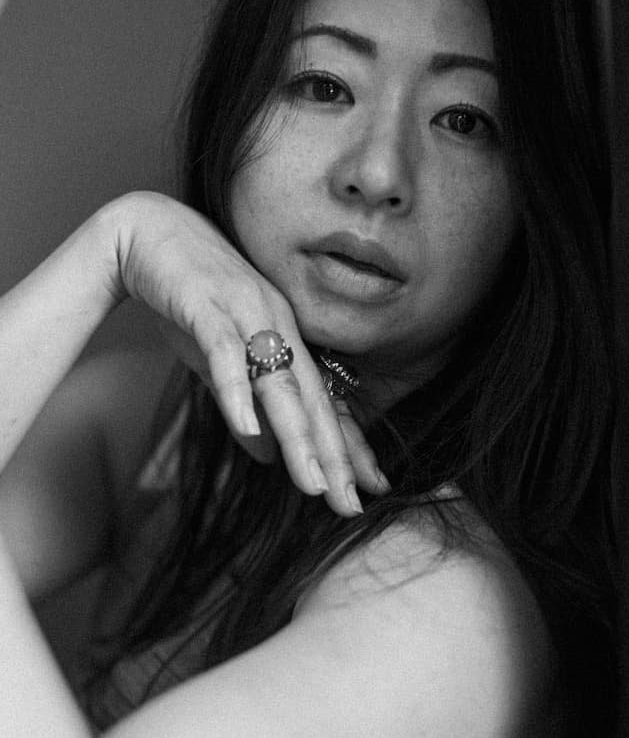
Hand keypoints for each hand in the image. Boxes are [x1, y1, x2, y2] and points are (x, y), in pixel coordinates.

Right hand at [109, 191, 388, 516]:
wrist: (148, 233)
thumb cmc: (187, 297)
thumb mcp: (218, 360)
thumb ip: (245, 403)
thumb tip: (267, 455)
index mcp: (284, 337)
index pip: (323, 400)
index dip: (347, 445)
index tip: (371, 487)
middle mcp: (277, 325)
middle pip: (312, 397)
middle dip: (333, 455)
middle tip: (351, 504)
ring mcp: (246, 313)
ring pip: (278, 381)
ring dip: (297, 434)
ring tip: (312, 484)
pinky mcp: (207, 306)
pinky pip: (226, 353)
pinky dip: (236, 390)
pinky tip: (248, 428)